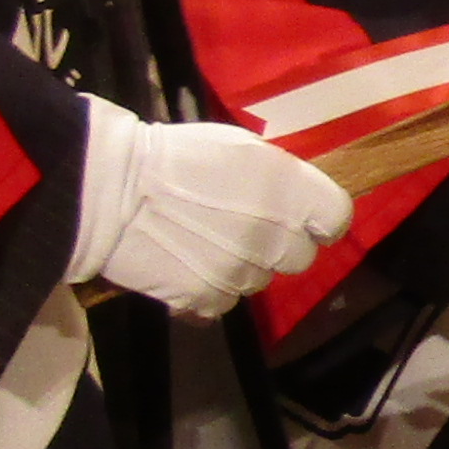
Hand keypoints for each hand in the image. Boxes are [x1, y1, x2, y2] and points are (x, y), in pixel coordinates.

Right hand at [74, 109, 353, 315]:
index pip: (337, 219)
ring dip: (244, 265)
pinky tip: (188, 263)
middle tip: (243, 226)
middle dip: (280, 244)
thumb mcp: (241, 148)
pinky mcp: (210, 299)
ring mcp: (243, 272)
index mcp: (289, 191)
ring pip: (261, 279)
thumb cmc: (177, 157)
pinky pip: (226, 300)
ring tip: (205, 240)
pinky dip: (211, 287)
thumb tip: (301, 201)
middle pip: (301, 256)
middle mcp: (275, 236)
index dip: (321, 219)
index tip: (302, 217)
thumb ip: (280, 177)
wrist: (110, 191)